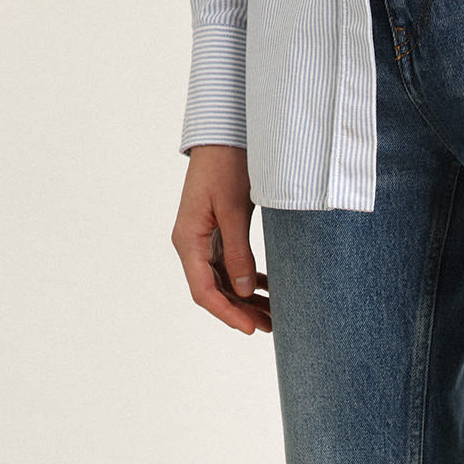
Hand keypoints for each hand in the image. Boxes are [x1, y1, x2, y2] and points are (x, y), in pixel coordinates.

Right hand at [171, 145, 271, 334]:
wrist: (224, 134)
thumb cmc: (225, 164)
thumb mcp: (234, 209)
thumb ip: (238, 251)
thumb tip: (243, 292)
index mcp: (187, 240)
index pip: (204, 291)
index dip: (227, 314)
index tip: (251, 329)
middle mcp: (191, 244)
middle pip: (214, 291)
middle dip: (242, 312)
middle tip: (272, 327)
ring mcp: (203, 240)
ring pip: (224, 282)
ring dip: (248, 300)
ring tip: (275, 315)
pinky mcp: (217, 234)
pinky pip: (231, 266)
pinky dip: (250, 281)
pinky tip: (269, 290)